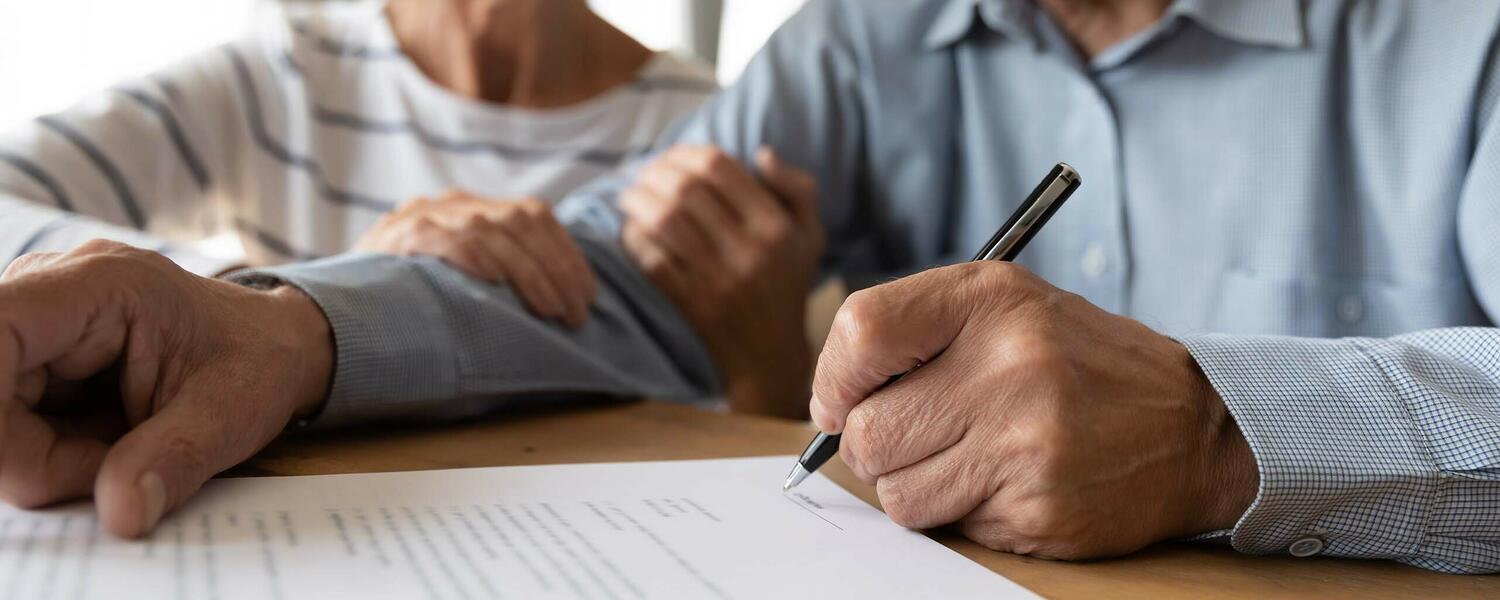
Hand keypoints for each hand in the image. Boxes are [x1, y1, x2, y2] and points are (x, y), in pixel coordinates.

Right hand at [0, 241, 332, 537]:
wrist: (272, 344)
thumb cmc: (256, 362)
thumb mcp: (232, 414)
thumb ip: (174, 460)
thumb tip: (121, 514)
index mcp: (102, 284)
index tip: (27, 471)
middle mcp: (50, 288)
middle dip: (35, 455)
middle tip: (117, 470)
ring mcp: (35, 321)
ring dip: (46, 457)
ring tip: (123, 448)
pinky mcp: (30, 354)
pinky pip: (8, 420)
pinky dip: (49, 451)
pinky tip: (105, 440)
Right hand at [357, 190, 597, 328]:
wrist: (331, 306)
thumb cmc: (410, 302)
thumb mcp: (460, 278)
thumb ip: (501, 273)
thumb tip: (565, 304)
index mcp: (472, 208)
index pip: (535, 215)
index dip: (568, 254)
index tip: (589, 295)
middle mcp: (451, 203)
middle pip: (522, 222)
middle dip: (558, 270)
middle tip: (577, 314)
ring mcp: (423, 215)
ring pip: (492, 230)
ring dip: (530, 274)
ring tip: (553, 311)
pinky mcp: (399, 235)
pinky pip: (447, 239)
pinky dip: (476, 258)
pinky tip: (496, 282)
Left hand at [620, 146, 823, 417]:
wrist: (770, 354)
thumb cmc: (786, 284)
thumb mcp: (809, 235)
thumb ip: (796, 188)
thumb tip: (761, 153)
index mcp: (775, 227)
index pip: (720, 168)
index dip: (686, 152)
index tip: (671, 156)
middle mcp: (748, 250)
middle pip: (686, 189)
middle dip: (655, 172)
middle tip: (642, 172)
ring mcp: (717, 279)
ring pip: (663, 221)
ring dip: (638, 200)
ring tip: (629, 195)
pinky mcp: (692, 303)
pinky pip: (652, 259)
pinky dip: (635, 238)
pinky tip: (631, 228)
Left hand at [809, 263, 1258, 558]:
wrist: (1194, 426)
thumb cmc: (1078, 362)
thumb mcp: (1006, 307)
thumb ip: (913, 332)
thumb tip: (828, 402)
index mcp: (991, 300)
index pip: (861, 333)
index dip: (833, 378)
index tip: (841, 400)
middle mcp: (1009, 365)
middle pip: (866, 431)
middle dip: (873, 445)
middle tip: (914, 436)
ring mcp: (1026, 442)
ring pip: (896, 492)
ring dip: (915, 485)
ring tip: (968, 457)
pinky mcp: (1039, 508)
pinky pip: (947, 526)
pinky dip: (961, 513)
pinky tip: (1006, 482)